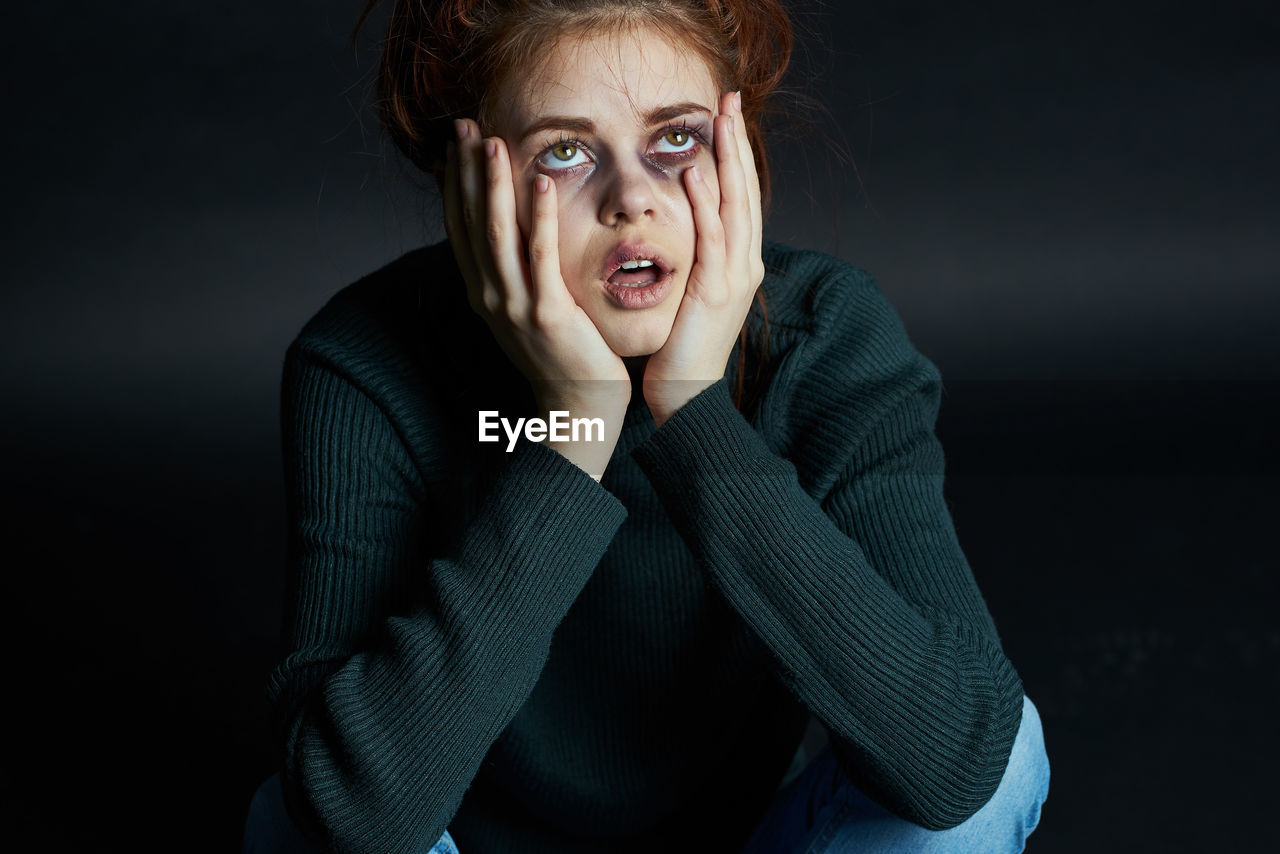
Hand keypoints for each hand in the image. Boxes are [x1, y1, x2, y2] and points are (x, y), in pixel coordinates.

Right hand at [441, 119, 629, 477]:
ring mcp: (516, 306)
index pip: (461, 227)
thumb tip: (513, 235)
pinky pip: (540, 257)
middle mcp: (490, 296)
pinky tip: (540, 183)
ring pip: (498, 234)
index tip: (456, 144)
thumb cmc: (563, 356)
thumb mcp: (528, 311)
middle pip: (472, 222)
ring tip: (494, 142)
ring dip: (495, 184)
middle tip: (465, 125)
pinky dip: (538, 218)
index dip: (456, 183)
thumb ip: (517, 273)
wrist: (579, 408)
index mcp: (483, 293)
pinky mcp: (549, 314)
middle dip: (468, 171)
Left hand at [642, 90, 764, 426]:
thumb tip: (687, 230)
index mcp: (740, 262)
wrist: (687, 394)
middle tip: (729, 100)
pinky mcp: (715, 290)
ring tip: (719, 119)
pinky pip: (713, 237)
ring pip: (735, 206)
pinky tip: (697, 171)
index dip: (736, 154)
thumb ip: (697, 260)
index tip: (725, 116)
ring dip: (728, 159)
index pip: (741, 196)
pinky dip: (707, 202)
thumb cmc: (683, 347)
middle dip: (738, 143)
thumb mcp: (695, 294)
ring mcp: (734, 276)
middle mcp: (745, 263)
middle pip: (746, 190)